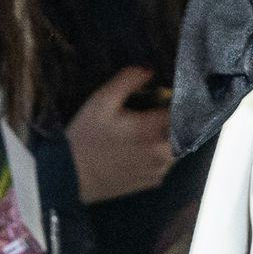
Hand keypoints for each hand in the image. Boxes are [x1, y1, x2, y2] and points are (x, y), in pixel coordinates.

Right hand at [64, 64, 174, 205]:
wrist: (71, 177)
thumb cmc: (86, 137)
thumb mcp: (101, 101)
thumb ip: (128, 80)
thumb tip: (149, 70)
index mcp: (153, 129)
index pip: (180, 110)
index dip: (171, 101)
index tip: (160, 98)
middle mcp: (162, 152)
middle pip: (180, 131)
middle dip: (169, 122)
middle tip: (149, 117)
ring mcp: (158, 170)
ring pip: (174, 148)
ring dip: (165, 139)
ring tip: (142, 135)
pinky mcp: (152, 183)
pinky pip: (164, 164)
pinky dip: (157, 156)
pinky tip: (138, 152)